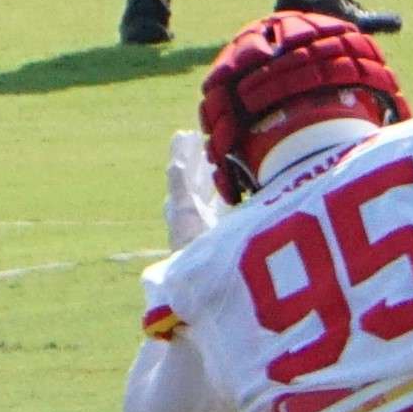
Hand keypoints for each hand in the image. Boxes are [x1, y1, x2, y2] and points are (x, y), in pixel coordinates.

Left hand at [164, 131, 225, 251]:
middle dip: (198, 160)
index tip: (187, 133)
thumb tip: (176, 161)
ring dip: (214, 175)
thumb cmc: (192, 241)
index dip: (183, 153)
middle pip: (194, 180)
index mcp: (179, 204)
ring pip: (211, 192)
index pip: (180, 171)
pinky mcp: (223, 232)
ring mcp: (208, 222)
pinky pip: (226, 206)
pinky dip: (229, 193)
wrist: (207, 277)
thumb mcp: (184, 208)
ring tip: (220, 159)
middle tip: (203, 140)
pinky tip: (236, 188)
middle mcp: (192, 212)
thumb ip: (180, 184)